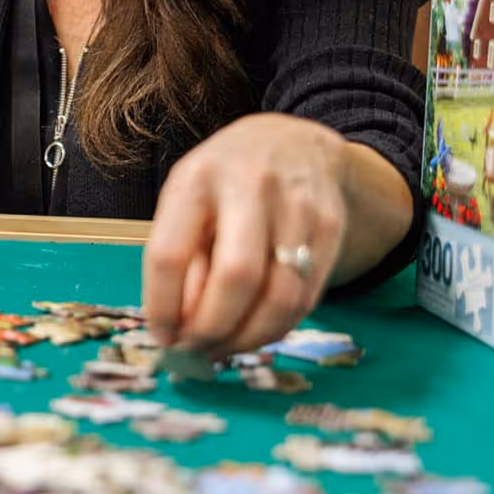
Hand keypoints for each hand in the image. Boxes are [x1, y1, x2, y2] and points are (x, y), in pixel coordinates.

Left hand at [141, 114, 346, 357]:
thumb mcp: (186, 205)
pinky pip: (307, 297)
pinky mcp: (332, 226)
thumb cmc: (223, 182)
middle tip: (196, 351)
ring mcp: (298, 205)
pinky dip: (277, 328)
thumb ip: (181, 261)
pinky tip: (255, 332)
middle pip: (236, 277)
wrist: (292, 142)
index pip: (170, 254)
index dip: (163, 306)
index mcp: (196, 180)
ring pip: (280, 296)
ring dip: (248, 339)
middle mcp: (250, 186)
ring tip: (224, 349)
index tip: (161, 336)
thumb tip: (179, 328)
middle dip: (212, 329)